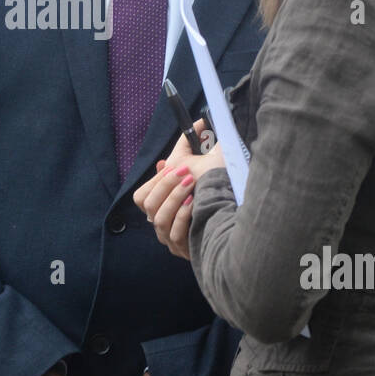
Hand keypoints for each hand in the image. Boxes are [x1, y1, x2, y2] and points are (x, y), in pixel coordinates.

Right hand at [134, 122, 224, 259]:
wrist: (232, 230)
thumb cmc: (216, 199)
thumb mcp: (207, 173)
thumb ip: (199, 153)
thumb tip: (201, 124)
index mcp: (161, 208)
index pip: (142, 195)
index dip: (157, 180)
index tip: (175, 166)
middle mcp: (162, 224)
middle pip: (147, 205)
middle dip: (165, 186)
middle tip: (185, 172)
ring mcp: (170, 239)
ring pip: (158, 220)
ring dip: (175, 198)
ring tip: (192, 184)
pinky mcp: (182, 250)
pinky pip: (175, 234)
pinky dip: (183, 216)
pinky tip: (195, 204)